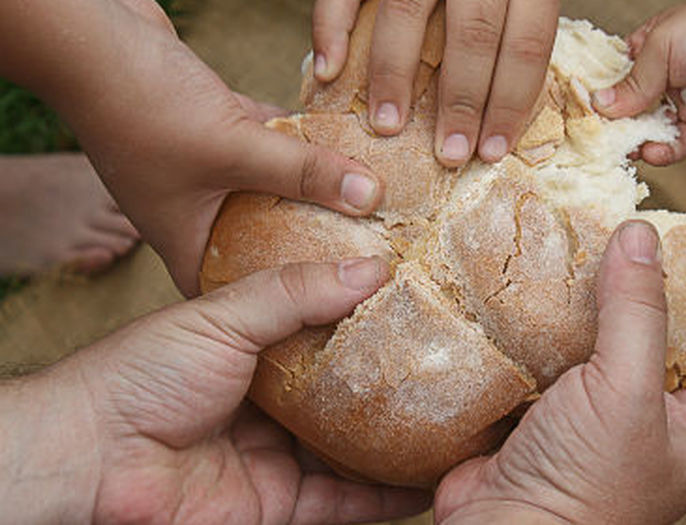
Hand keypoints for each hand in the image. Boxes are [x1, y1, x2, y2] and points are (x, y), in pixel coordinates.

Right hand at [0, 0, 384, 295]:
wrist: (90, 36)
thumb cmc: (142, 106)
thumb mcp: (235, 148)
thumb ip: (304, 173)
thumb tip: (371, 197)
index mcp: (185, 241)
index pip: (238, 293)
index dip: (281, 309)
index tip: (337, 307)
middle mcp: (194, 212)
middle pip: (264, 240)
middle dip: (312, 242)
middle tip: (368, 252)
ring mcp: (203, 170)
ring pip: (271, 187)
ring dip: (313, 186)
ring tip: (369, 203)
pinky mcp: (213, 130)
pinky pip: (268, 145)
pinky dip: (299, 142)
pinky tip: (344, 143)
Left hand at [0, 256, 431, 522]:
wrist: (90, 458)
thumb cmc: (143, 375)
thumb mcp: (222, 315)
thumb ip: (294, 293)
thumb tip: (371, 268)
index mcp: (260, 352)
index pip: (330, 335)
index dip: (373, 325)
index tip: (423, 309)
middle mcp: (275, 406)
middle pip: (350, 397)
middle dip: (398, 388)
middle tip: (457, 371)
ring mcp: (280, 458)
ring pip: (356, 453)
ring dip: (403, 445)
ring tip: (460, 428)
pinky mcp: (280, 506)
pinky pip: (345, 504)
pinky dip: (387, 498)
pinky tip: (428, 483)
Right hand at [312, 0, 560, 166]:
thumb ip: (520, 25)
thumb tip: (510, 103)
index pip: (528, 44)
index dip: (512, 102)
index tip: (493, 149)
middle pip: (475, 35)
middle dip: (462, 102)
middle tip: (449, 154)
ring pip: (409, 13)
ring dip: (395, 76)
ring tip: (387, 125)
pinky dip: (332, 26)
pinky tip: (330, 69)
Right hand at [434, 221, 685, 523]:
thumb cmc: (586, 485)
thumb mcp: (627, 391)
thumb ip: (638, 313)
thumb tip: (641, 236)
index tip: (669, 242)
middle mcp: (646, 422)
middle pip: (645, 337)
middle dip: (623, 291)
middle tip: (604, 238)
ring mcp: (589, 420)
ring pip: (588, 346)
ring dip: (572, 308)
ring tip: (561, 253)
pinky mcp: (539, 417)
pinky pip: (541, 361)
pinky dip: (531, 331)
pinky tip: (520, 294)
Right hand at [592, 0, 685, 166]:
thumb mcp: (662, 48)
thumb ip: (630, 83)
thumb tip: (597, 108)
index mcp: (649, 50)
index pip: (611, 76)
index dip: (591, 93)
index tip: (569, 110)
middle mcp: (662, 80)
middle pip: (624, 109)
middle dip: (606, 124)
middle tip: (584, 140)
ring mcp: (682, 107)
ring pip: (644, 132)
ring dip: (630, 142)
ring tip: (615, 150)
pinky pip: (673, 149)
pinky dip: (659, 154)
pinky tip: (649, 152)